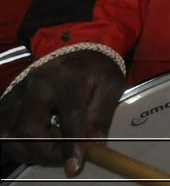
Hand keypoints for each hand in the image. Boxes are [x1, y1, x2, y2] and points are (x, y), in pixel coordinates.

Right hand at [0, 50, 124, 174]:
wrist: (75, 50)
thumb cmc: (95, 71)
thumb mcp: (110, 87)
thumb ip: (101, 117)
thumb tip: (93, 148)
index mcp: (66, 77)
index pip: (69, 115)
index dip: (72, 143)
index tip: (74, 167)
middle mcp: (34, 84)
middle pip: (30, 129)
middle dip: (48, 152)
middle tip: (67, 159)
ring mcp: (16, 94)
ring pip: (9, 136)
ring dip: (31, 153)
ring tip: (53, 153)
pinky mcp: (5, 104)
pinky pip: (3, 135)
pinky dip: (18, 147)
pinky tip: (37, 146)